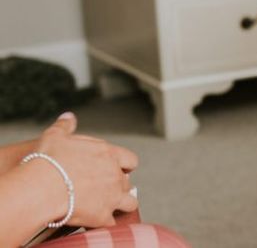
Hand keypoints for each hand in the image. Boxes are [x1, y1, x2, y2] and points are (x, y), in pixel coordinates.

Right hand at [32, 112, 138, 226]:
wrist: (41, 188)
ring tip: (111, 207)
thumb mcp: (56, 136)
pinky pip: (112, 223)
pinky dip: (106, 223)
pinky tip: (97, 223)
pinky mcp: (102, 216)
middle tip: (107, 190)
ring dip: (122, 204)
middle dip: (119, 186)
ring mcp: (112, 196)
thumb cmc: (47, 161)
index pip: (130, 160)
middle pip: (127, 182)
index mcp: (109, 154)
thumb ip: (66, 126)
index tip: (116, 170)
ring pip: (130, 202)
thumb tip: (69, 117)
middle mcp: (115, 174)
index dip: (124, 166)